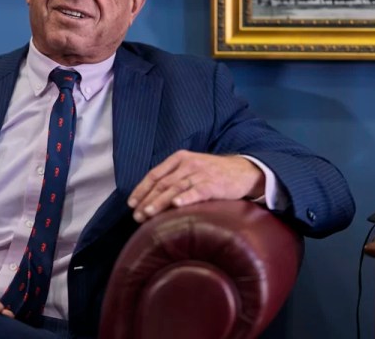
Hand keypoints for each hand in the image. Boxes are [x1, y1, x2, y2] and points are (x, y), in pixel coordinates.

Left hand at [127, 150, 264, 222]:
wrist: (242, 170)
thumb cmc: (213, 173)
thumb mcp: (191, 168)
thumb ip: (174, 177)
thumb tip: (151, 197)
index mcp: (179, 159)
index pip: (155, 174)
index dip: (141, 189)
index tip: (131, 204)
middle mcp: (188, 164)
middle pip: (162, 183)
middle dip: (147, 200)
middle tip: (137, 215)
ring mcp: (201, 173)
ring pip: (176, 188)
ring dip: (160, 202)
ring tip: (148, 213)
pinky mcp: (214, 184)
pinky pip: (197, 191)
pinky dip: (186, 198)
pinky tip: (176, 205)